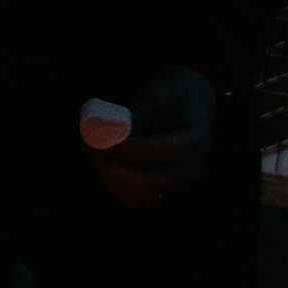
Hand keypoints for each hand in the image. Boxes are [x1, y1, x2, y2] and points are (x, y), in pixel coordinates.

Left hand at [87, 65, 217, 208]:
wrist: (196, 97)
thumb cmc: (177, 90)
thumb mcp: (156, 96)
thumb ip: (132, 121)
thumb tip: (101, 142)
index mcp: (194, 146)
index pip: (148, 154)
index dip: (116, 150)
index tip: (92, 143)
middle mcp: (190, 172)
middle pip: (143, 185)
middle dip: (111, 171)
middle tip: (90, 150)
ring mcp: (179, 184)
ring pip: (137, 196)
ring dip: (111, 180)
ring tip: (96, 155)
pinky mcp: (166, 188)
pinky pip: (137, 196)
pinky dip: (117, 183)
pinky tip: (105, 165)